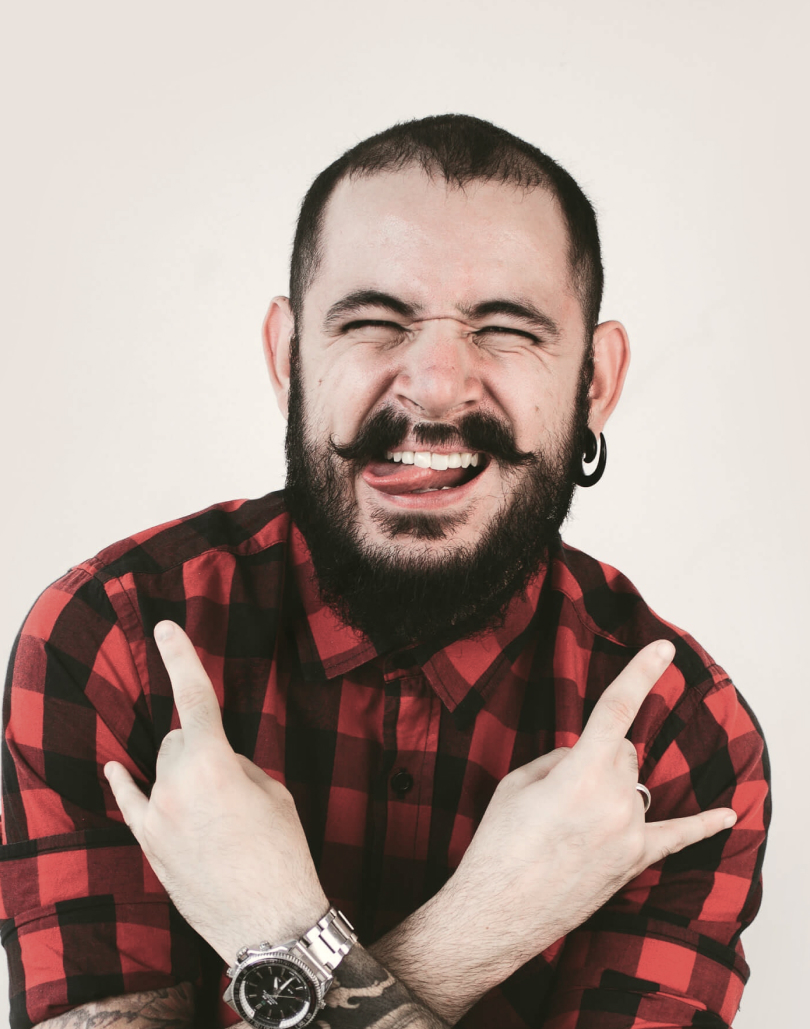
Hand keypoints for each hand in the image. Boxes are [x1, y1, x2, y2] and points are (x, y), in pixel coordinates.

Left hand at [104, 621, 328, 964]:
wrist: (268, 922)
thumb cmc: (282, 854)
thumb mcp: (275, 793)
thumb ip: (238, 764)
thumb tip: (217, 760)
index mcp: (214, 765)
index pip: (194, 698)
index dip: (181, 657)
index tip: (166, 627)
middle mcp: (176, 786)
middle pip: (180, 739)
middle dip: (202, 744)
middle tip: (233, 780)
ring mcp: (156, 817)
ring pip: (164, 768)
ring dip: (185, 771)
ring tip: (217, 810)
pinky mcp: (149, 844)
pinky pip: (132, 801)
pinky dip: (127, 782)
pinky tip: (115, 767)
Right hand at [438, 640, 736, 975]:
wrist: (498, 911)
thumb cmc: (498, 845)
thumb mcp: (517, 784)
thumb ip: (559, 760)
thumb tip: (584, 760)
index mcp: (580, 774)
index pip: (616, 710)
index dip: (641, 673)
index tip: (664, 648)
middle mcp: (614, 801)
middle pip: (622, 750)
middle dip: (597, 756)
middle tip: (558, 791)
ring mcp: (629, 834)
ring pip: (632, 783)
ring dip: (609, 787)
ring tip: (568, 822)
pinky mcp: (634, 862)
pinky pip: (676, 836)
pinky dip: (702, 825)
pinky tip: (727, 815)